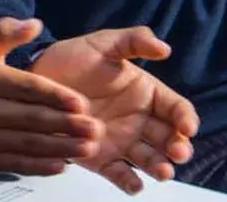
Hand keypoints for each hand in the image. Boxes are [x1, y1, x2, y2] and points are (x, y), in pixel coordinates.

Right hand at [0, 18, 103, 178]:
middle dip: (66, 124)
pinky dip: (40, 167)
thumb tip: (34, 24)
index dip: (56, 95)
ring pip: (28, 144)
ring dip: (60, 148)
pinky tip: (63, 166)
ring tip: (88, 148)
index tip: (82, 103)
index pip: (27, 87)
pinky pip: (17, 164)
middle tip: (95, 128)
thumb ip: (7, 31)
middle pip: (32, 118)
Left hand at [32, 27, 199, 192]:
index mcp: (146, 93)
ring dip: (159, 167)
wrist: (38, 79)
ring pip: (148, 159)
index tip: (188, 127)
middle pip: (168, 138)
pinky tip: (135, 185)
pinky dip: (128, 182)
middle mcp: (139, 120)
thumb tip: (165, 48)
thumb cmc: (74, 57)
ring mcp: (121, 141)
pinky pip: (118, 173)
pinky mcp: (100, 158)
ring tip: (162, 172)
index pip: (175, 108)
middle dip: (178, 147)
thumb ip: (134, 41)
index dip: (186, 118)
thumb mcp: (105, 43)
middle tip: (178, 153)